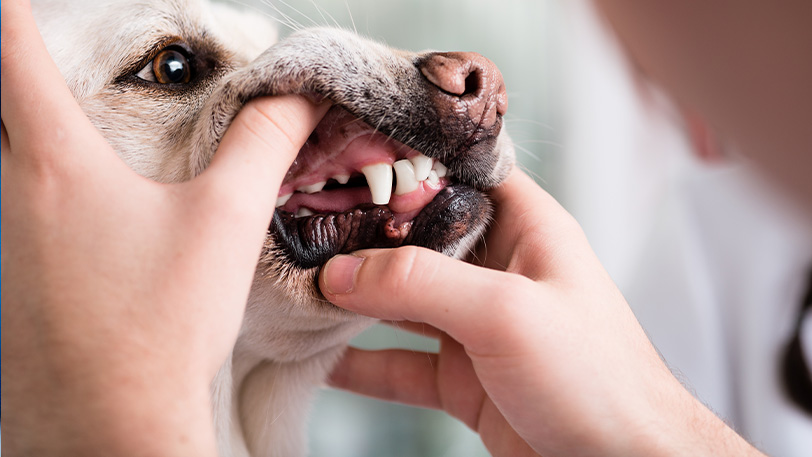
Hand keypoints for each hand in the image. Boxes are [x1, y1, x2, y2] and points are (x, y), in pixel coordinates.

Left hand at [1, 2, 327, 454]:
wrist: (116, 422)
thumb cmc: (163, 324)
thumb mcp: (226, 221)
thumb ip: (263, 143)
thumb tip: (298, 96)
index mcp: (57, 164)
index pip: (11, 52)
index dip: (17, 11)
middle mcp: (10, 193)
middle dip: (18, 63)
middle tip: (44, 45)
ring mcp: (0, 239)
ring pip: (3, 156)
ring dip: (27, 126)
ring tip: (82, 129)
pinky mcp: (7, 278)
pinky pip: (10, 205)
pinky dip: (36, 182)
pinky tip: (88, 213)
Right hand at [320, 170, 763, 456]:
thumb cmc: (598, 379)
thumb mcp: (506, 313)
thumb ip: (420, 283)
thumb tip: (340, 272)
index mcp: (526, 228)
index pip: (460, 173)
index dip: (408, 161)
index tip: (348, 154)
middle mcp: (499, 270)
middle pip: (418, 238)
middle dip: (363, 235)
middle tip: (303, 226)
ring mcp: (477, 326)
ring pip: (401, 302)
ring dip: (354, 300)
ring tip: (298, 290)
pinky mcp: (464, 377)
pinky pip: (400, 363)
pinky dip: (361, 364)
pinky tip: (321, 360)